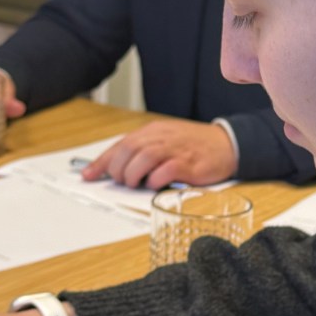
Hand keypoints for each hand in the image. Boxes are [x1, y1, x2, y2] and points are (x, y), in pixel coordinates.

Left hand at [83, 119, 236, 189]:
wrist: (227, 144)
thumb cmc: (192, 147)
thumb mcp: (165, 142)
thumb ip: (142, 152)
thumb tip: (115, 169)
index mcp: (152, 131)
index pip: (120, 145)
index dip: (101, 162)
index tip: (88, 176)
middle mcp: (161, 137)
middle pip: (128, 150)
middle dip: (117, 169)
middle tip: (121, 182)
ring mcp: (175, 149)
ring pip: (143, 157)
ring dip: (133, 174)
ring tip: (134, 184)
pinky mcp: (189, 164)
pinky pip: (166, 170)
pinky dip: (155, 180)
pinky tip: (154, 185)